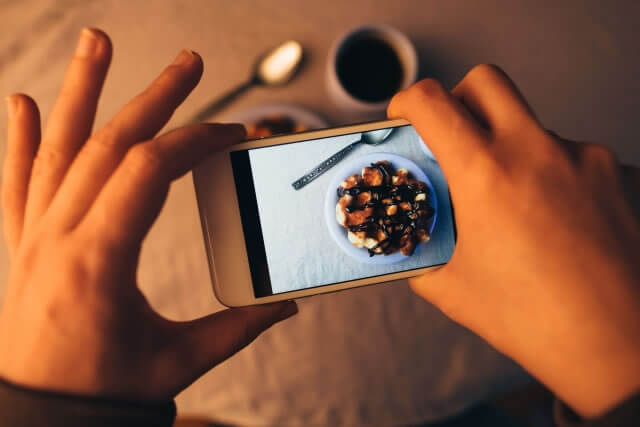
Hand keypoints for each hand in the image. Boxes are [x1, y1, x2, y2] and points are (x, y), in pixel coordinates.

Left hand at [0, 28, 296, 400]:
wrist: (33, 421)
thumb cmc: (104, 395)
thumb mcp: (178, 362)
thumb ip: (237, 329)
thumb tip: (286, 306)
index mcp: (100, 262)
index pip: (149, 172)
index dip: (195, 142)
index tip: (231, 134)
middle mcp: (58, 238)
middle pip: (108, 145)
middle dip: (155, 98)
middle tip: (189, 63)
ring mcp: (31, 238)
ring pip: (55, 148)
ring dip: (79, 91)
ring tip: (97, 43)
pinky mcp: (19, 246)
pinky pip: (14, 182)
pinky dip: (16, 140)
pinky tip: (19, 102)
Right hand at [388, 65, 639, 417]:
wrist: (618, 347)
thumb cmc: (535, 322)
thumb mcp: (453, 287)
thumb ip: (421, 251)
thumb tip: (410, 236)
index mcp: (485, 175)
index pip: (431, 101)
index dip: (406, 102)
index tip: (404, 119)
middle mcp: (535, 151)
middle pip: (485, 82)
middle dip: (458, 99)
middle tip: (451, 138)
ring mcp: (581, 158)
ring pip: (529, 123)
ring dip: (507, 146)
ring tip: (509, 203)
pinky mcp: (614, 172)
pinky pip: (567, 154)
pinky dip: (547, 173)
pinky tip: (550, 218)